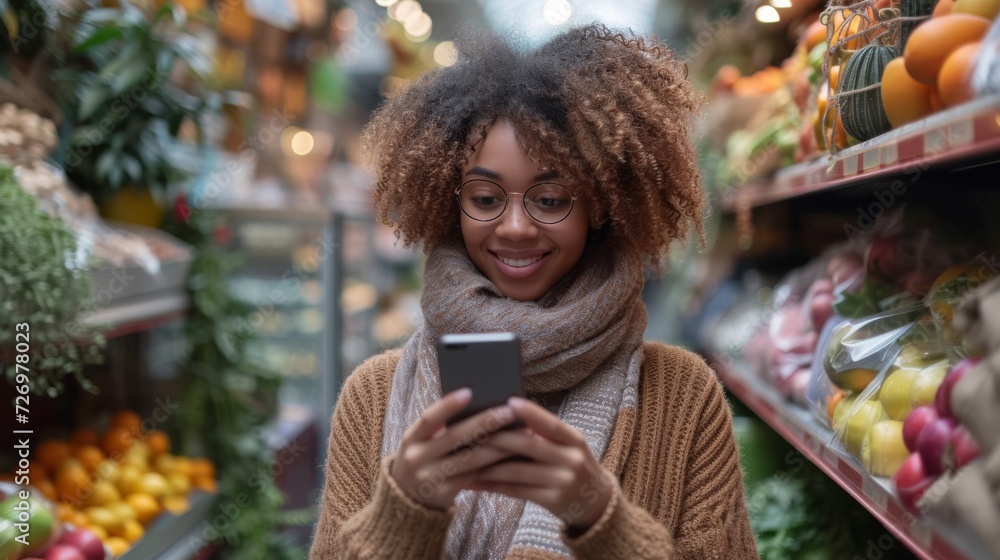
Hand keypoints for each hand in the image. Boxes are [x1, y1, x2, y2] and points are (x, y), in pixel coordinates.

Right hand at [390, 388, 520, 510]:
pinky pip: (475, 476)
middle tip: (509, 412)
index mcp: (411, 438)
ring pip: (471, 459)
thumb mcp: (421, 443)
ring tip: (519, 435)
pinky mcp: (445, 494)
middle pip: (455, 437)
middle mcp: (418, 458)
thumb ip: (441, 428)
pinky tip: (511, 457)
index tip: (469, 392)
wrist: (406, 500)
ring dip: (498, 446)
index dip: (448, 405)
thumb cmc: (422, 460)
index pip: (429, 418)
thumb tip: (478, 405)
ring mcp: (431, 478)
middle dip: (485, 423)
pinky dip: (494, 465)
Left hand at [467, 396, 614, 532]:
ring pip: (517, 471)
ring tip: (466, 459)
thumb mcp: (570, 446)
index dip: (530, 413)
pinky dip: (494, 485)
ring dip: (488, 465)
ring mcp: (562, 482)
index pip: (551, 423)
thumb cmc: (573, 465)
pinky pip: (516, 491)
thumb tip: (508, 415)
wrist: (597, 502)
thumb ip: (546, 433)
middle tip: (471, 432)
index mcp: (574, 440)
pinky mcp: (552, 501)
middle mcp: (571, 460)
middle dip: (496, 438)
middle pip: (527, 445)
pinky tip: (476, 481)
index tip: (508, 402)